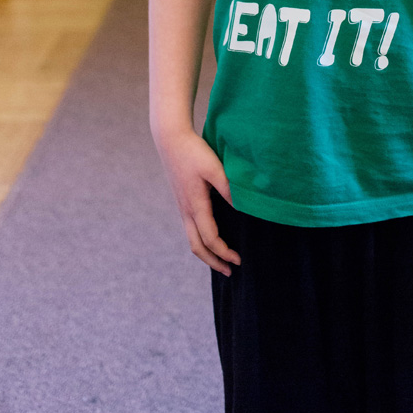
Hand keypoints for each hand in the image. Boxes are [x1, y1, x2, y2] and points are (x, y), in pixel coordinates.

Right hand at [153, 126, 241, 276]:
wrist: (170, 140)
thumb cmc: (194, 152)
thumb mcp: (214, 167)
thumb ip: (228, 188)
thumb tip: (241, 208)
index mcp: (195, 205)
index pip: (210, 239)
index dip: (225, 252)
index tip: (239, 260)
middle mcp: (186, 211)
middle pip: (197, 247)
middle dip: (213, 262)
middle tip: (230, 272)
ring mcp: (182, 207)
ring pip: (192, 239)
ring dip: (206, 253)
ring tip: (221, 260)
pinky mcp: (182, 201)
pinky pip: (190, 229)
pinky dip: (201, 240)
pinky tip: (211, 237)